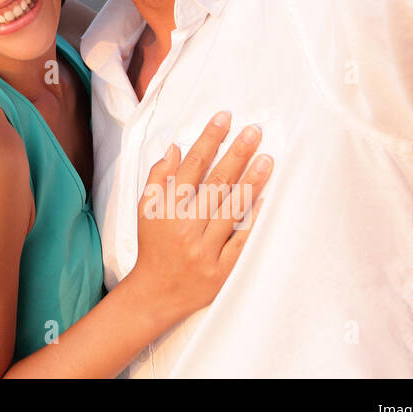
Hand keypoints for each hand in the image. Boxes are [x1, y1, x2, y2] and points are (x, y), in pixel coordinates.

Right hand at [128, 112, 271, 325]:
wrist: (157, 293)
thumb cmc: (154, 245)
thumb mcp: (145, 209)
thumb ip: (158, 177)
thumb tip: (175, 147)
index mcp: (166, 209)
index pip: (192, 166)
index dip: (209, 140)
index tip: (225, 118)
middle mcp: (186, 226)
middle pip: (216, 184)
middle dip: (236, 154)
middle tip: (255, 131)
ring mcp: (205, 248)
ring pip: (232, 209)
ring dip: (251, 181)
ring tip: (267, 158)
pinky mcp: (222, 268)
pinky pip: (242, 240)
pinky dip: (254, 219)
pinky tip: (267, 198)